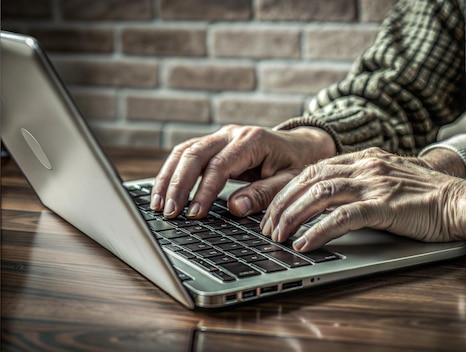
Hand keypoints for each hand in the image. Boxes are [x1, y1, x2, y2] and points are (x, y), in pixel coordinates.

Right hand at [151, 125, 335, 218]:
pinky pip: (187, 154)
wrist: (303, 147)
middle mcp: (232, 134)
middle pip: (195, 154)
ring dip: (169, 178)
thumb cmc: (297, 165)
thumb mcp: (289, 182)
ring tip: (158, 206)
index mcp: (252, 140)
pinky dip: (173, 173)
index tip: (195, 214)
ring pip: (184, 152)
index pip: (219, 165)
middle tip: (170, 212)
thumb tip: (236, 208)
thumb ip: (264, 194)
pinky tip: (163, 192)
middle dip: (179, 185)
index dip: (204, 191)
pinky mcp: (214, 144)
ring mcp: (221, 136)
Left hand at [260, 147, 465, 251]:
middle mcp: (365, 166)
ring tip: (278, 236)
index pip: (313, 169)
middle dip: (282, 204)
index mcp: (363, 158)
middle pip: (309, 180)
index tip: (272, 207)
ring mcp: (375, 184)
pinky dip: (318, 231)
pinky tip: (305, 243)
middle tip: (267, 226)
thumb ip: (360, 181)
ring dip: (292, 217)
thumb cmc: (426, 195)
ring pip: (319, 195)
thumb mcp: (387, 178)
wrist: (460, 200)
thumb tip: (328, 200)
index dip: (287, 189)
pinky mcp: (385, 206)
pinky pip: (343, 217)